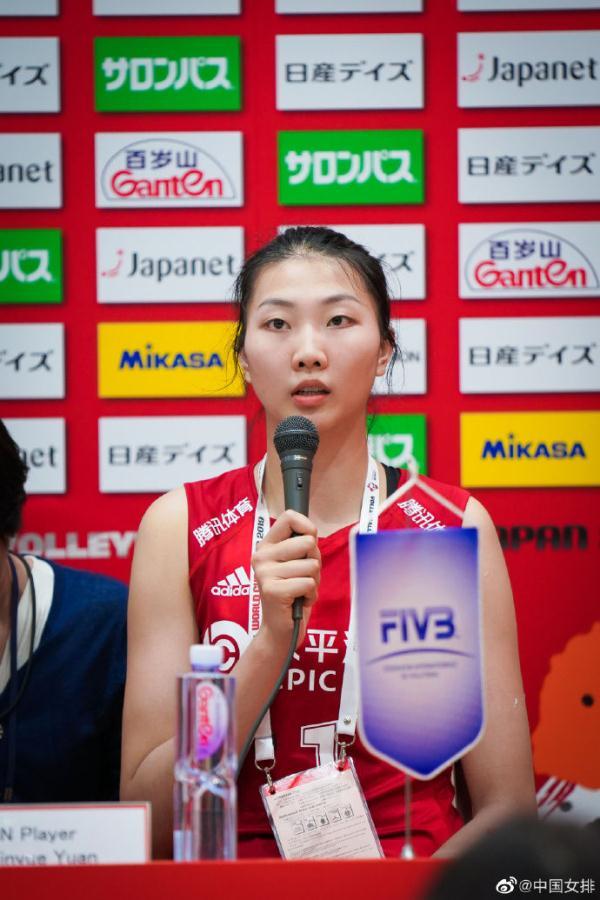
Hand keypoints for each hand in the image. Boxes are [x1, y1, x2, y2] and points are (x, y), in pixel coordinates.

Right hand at [251, 509, 320, 647]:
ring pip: (311, 565)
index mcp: (266, 545)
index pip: (289, 517)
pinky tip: (299, 601)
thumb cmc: (293, 592)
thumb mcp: (297, 562)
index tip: (309, 542)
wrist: (280, 629)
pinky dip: (311, 595)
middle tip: (303, 576)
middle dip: (314, 561)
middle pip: (307, 542)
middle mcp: (261, 556)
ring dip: (313, 581)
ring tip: (300, 590)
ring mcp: (265, 573)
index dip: (307, 527)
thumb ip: (302, 544)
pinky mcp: (273, 590)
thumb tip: (310, 535)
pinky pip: (309, 583)